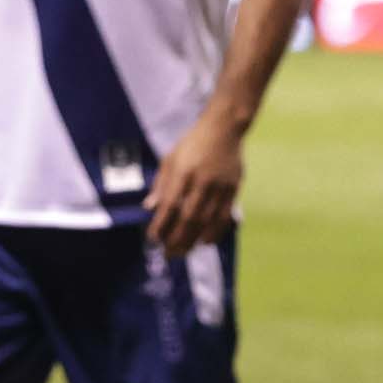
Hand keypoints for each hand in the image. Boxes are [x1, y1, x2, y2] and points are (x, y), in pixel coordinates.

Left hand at [143, 111, 240, 257]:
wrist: (224, 129)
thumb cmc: (192, 144)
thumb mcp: (170, 159)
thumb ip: (160, 184)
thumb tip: (148, 207)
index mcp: (183, 172)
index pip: (170, 204)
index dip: (161, 224)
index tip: (153, 238)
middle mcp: (202, 181)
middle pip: (189, 218)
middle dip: (176, 239)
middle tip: (168, 253)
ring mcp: (220, 186)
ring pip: (206, 221)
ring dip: (194, 239)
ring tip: (183, 252)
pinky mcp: (233, 189)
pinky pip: (224, 216)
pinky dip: (215, 232)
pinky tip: (205, 242)